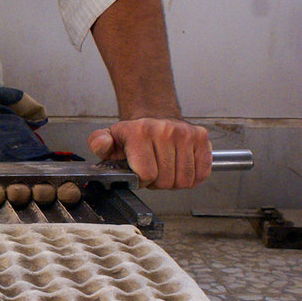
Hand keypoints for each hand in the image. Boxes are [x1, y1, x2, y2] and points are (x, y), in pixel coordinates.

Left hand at [88, 118, 211, 188]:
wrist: (154, 117)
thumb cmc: (132, 135)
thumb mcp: (109, 138)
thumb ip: (99, 143)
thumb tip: (102, 144)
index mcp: (140, 132)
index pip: (147, 175)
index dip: (142, 181)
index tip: (139, 174)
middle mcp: (165, 131)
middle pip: (166, 181)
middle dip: (157, 183)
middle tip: (152, 171)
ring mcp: (186, 133)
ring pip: (185, 180)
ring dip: (174, 181)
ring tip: (164, 169)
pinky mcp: (201, 138)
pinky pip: (202, 173)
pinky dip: (192, 177)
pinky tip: (180, 168)